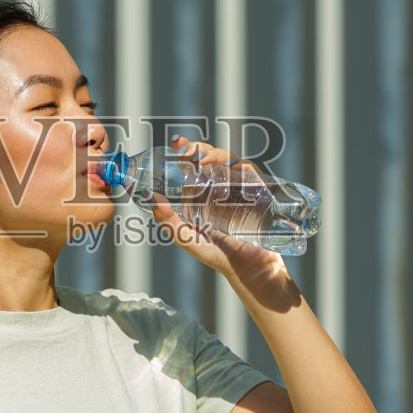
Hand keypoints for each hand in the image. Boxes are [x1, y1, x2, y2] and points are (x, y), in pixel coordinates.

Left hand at [147, 136, 292, 295]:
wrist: (249, 269)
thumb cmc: (218, 253)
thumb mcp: (187, 238)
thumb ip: (168, 221)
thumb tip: (152, 199)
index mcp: (204, 191)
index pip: (194, 164)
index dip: (187, 150)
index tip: (177, 143)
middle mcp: (223, 185)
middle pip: (213, 157)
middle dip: (202, 149)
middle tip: (190, 152)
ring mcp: (242, 187)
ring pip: (231, 161)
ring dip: (218, 156)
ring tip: (204, 161)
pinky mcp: (260, 193)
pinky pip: (254, 174)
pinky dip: (245, 168)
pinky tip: (236, 169)